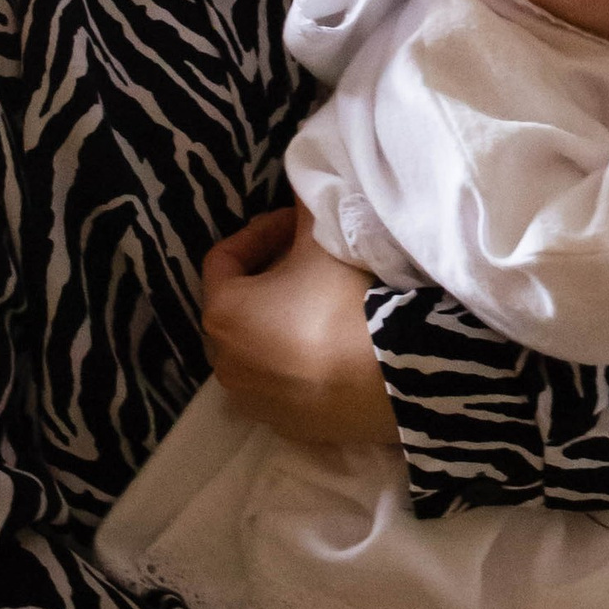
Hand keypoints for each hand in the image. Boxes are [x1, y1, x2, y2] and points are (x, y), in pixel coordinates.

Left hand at [202, 207, 400, 448]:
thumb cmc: (341, 303)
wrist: (386, 379)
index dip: (259, 231)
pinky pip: (282, 383)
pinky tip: (334, 350)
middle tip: (305, 261)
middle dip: (267, 278)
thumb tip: (302, 182)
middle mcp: (224, 361)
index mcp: (221, 312)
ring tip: (320, 306)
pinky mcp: (286, 426)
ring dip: (279, 323)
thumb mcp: (323, 240)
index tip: (293, 223)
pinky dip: (297, 363)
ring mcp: (253, 399)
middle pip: (237, 305)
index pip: (224, 258)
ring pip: (257, 348)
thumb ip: (304, 206)